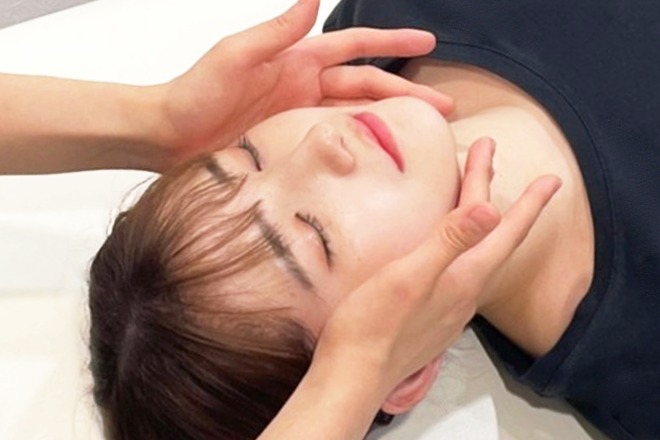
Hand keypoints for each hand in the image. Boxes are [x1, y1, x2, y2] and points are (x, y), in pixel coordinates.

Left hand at [157, 0, 452, 167]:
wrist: (168, 135)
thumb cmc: (195, 93)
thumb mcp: (235, 56)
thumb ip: (274, 32)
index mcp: (298, 61)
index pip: (355, 48)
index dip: (391, 44)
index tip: (427, 43)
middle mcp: (305, 87)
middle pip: (367, 87)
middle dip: (405, 95)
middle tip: (443, 109)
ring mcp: (301, 118)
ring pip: (356, 117)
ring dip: (389, 123)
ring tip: (422, 136)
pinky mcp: (293, 145)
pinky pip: (335, 145)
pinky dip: (359, 149)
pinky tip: (379, 161)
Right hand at [314, 138, 561, 392]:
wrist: (353, 374)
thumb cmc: (374, 324)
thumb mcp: (411, 276)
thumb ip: (449, 242)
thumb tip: (492, 209)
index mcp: (465, 277)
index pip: (505, 231)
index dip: (529, 203)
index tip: (551, 178)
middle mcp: (465, 293)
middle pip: (489, 236)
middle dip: (490, 191)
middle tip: (488, 155)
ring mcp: (449, 307)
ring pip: (475, 253)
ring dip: (478, 219)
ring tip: (475, 194)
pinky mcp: (431, 316)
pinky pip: (458, 270)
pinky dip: (461, 244)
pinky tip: (448, 247)